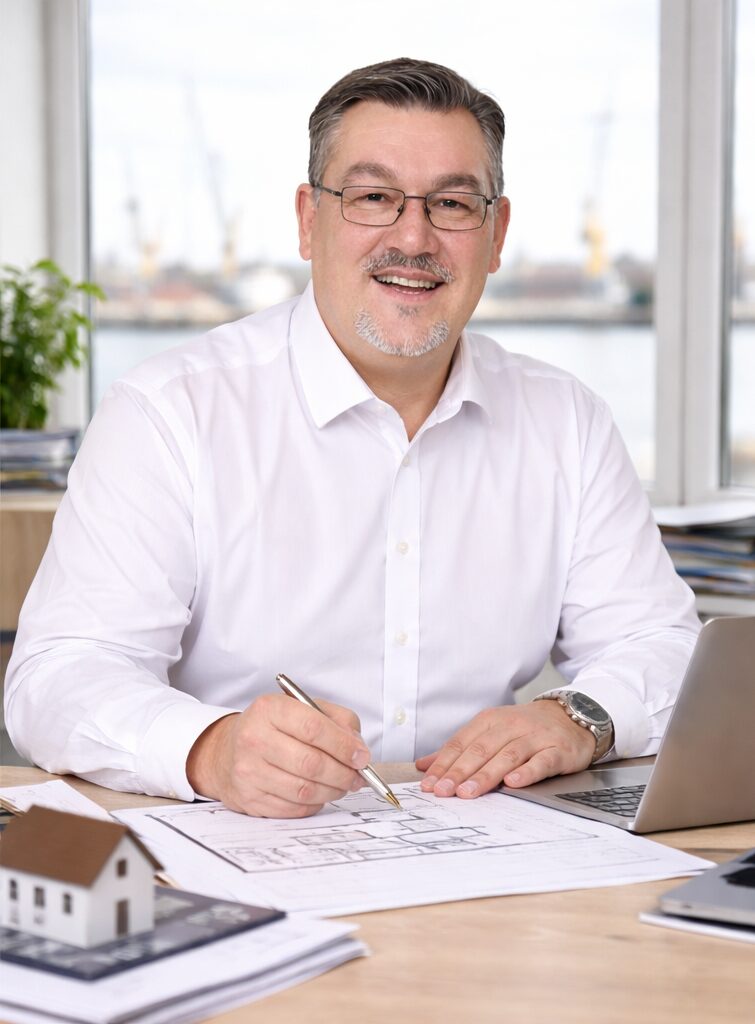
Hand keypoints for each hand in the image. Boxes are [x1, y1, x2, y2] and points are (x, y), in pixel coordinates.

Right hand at [186, 694, 370, 816]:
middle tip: (358, 777)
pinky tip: (319, 793)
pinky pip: (294, 808)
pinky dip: (315, 803)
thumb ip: (337, 719)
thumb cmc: (273, 728)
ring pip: (304, 790)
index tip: (362, 757)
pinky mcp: (249, 798)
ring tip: (342, 785)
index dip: (344, 745)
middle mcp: (254, 738)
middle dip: (343, 773)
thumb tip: (358, 748)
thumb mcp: (303, 708)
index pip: (313, 727)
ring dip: (332, 791)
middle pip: (311, 763)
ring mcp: (248, 771)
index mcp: (270, 709)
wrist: (228, 751)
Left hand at [415, 701, 595, 798]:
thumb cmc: (526, 729)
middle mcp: (510, 726)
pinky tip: (513, 783)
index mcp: (490, 721)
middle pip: (481, 749)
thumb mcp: (490, 732)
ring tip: (468, 793)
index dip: (443, 764)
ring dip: (486, 775)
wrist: (572, 717)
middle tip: (443, 791)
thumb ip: (459, 749)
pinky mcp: (557, 750)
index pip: (461, 743)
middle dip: (459, 772)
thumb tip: (425, 765)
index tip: (429, 784)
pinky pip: (541, 761)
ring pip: (507, 756)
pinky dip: (527, 772)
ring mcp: (535, 737)